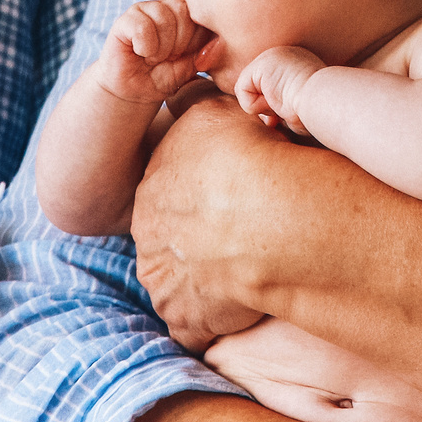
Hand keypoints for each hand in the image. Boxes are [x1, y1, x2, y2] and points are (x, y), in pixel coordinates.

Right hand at [95, 0, 220, 104]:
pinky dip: (145, 46)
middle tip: (168, 58)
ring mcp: (144, 11)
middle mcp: (166, 8)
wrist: (135, 93)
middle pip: (182, 12)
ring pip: (163, 16)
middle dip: (178, 43)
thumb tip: (220, 40)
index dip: (194, 40)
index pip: (200, 14)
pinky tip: (141, 53)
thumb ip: (205, 51)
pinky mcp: (124, 21)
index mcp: (186, 16)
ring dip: (161, 47)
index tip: (184, 56)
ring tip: (154, 58)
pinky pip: (141, 25)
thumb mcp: (191, 65)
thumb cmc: (164, 77)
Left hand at [131, 93, 286, 350]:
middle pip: (166, 235)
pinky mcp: (183, 317)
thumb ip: (192, 108)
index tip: (229, 197)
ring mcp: (161, 277)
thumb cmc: (254, 156)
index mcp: (153, 180)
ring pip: (173, 280)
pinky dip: (209, 321)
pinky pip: (191, 325)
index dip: (200, 192)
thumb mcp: (214, 112)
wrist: (274, 216)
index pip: (169, 189)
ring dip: (199, 279)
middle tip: (240, 234)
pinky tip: (238, 308)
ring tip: (244, 271)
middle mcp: (147, 228)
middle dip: (194, 237)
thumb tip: (180, 96)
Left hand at [233, 45, 325, 133]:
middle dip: (264, 106)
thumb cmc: (319, 112)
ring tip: (283, 106)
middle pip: (257, 87)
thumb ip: (285, 107)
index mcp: (298, 64)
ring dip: (263, 107)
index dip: (272, 107)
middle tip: (281, 114)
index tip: (286, 117)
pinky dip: (255, 105)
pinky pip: (242, 90)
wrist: (324, 100)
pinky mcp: (260, 64)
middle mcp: (284, 55)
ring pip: (249, 90)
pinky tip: (275, 102)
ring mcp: (272, 56)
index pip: (270, 86)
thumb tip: (269, 119)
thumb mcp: (301, 107)